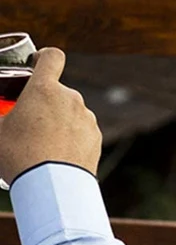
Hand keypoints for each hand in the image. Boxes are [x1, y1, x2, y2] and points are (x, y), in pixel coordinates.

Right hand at [0, 48, 101, 183]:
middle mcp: (71, 99)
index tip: (36, 66)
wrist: (53, 188)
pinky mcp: (97, 139)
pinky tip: (60, 154)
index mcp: (45, 89)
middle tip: (30, 123)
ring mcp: (87, 119)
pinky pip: (82, 131)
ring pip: (71, 113)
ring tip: (44, 144)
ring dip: (60, 121)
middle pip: (59, 92)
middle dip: (46, 103)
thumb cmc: (19, 156)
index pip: (52, 56)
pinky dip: (73, 137)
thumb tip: (3, 116)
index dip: (44, 58)